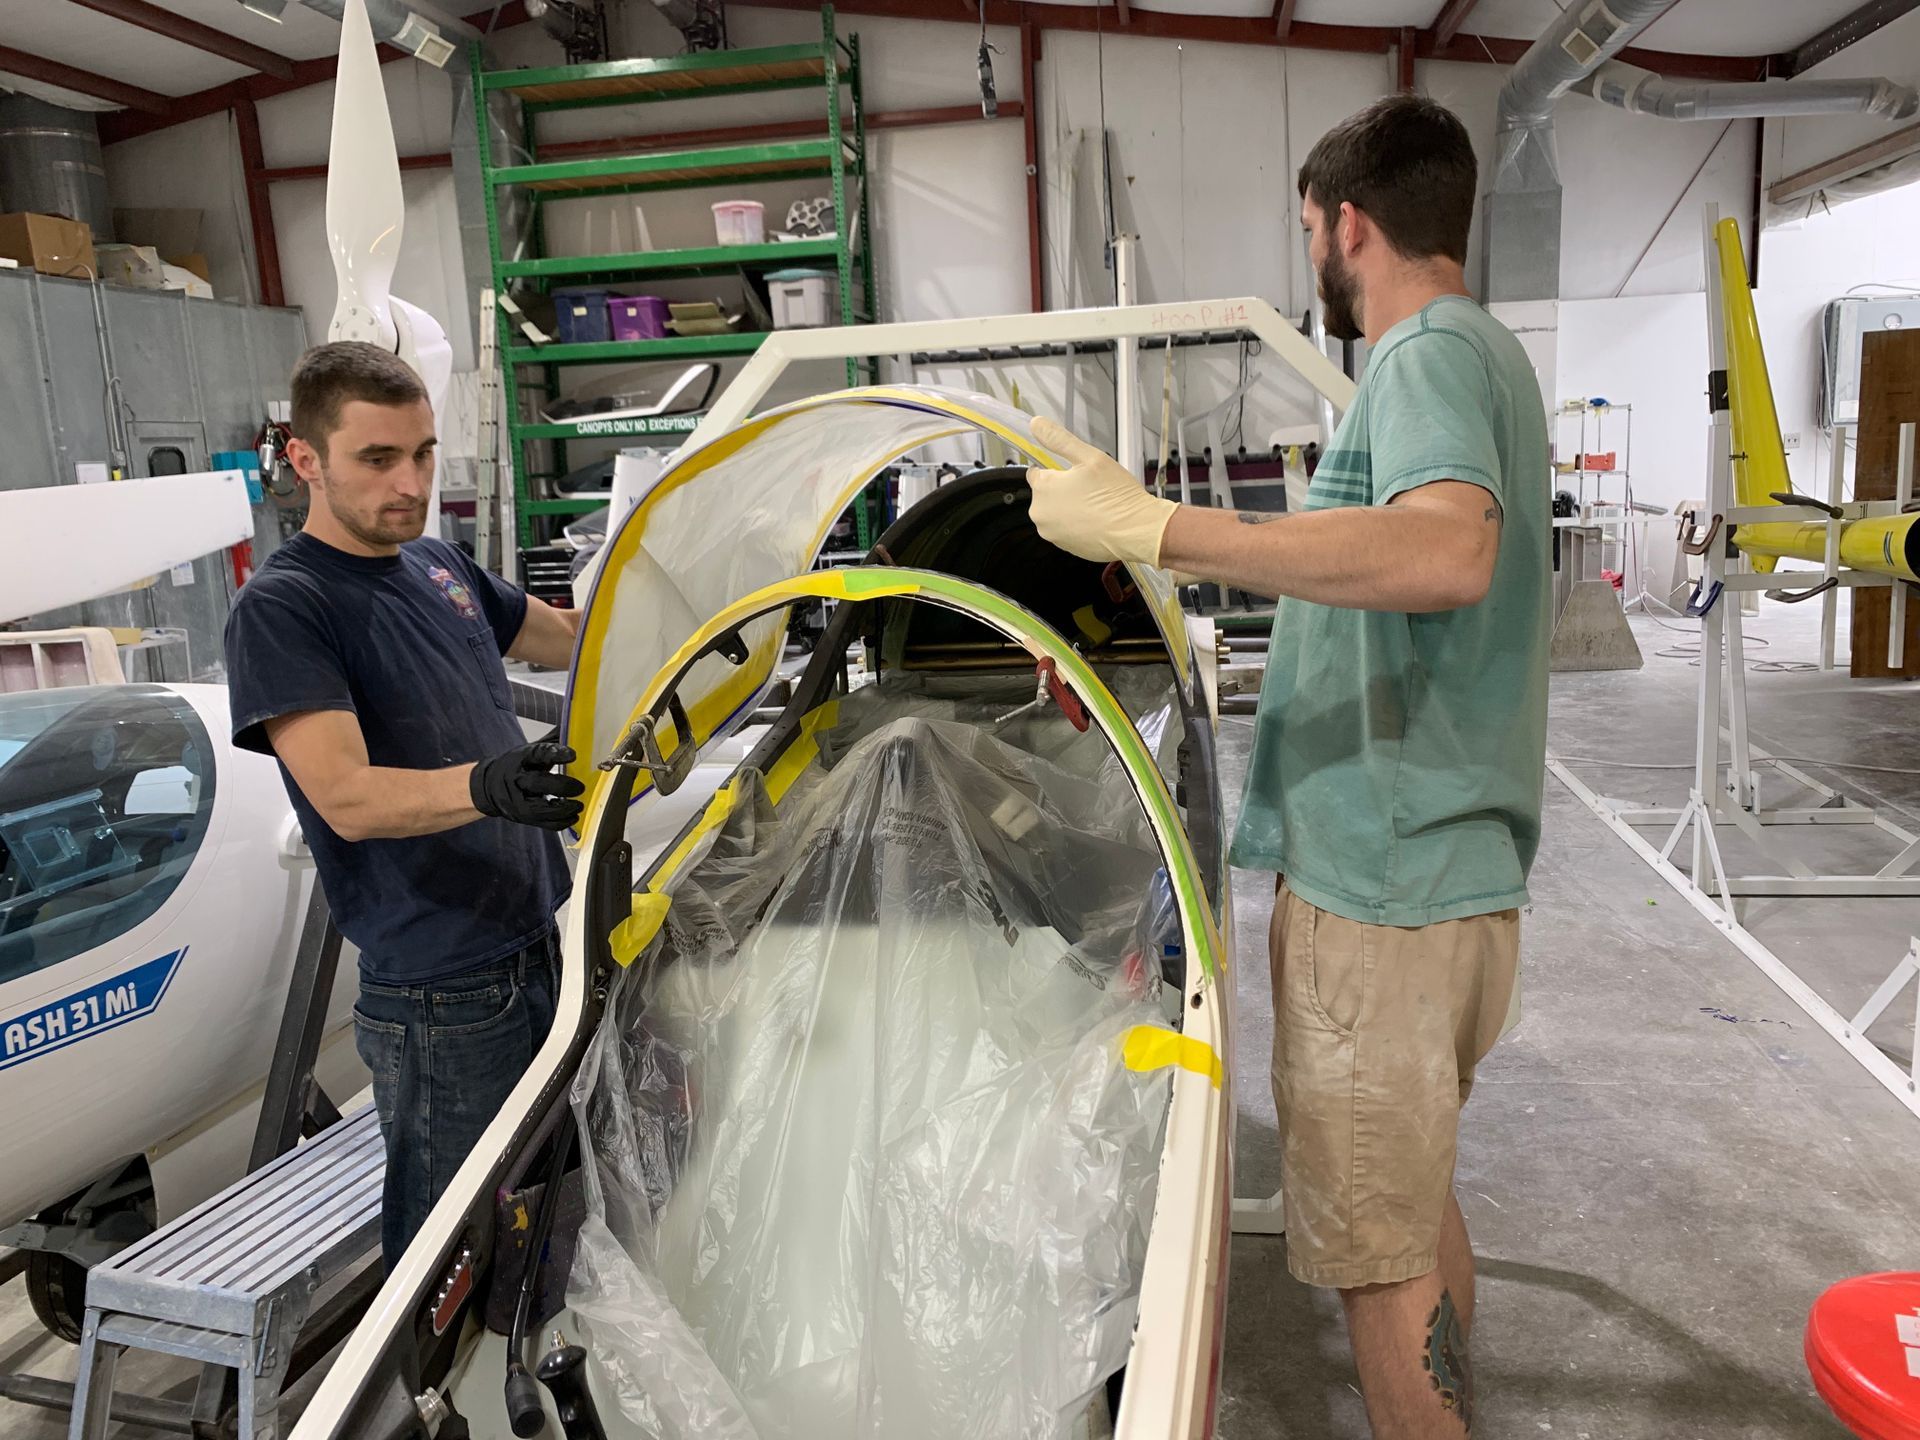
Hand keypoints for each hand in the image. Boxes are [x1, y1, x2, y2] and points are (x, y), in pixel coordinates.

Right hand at [469, 739, 584, 830]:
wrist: (489, 786)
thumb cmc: (514, 767)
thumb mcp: (528, 750)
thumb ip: (551, 742)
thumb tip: (573, 726)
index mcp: (520, 758)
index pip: (538, 754)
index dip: (556, 753)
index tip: (572, 755)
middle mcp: (516, 779)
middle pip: (538, 783)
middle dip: (562, 786)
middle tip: (580, 787)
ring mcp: (517, 800)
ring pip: (540, 808)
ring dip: (564, 809)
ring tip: (579, 805)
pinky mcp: (522, 817)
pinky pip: (543, 823)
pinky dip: (561, 822)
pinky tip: (573, 816)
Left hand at [1028, 417, 1178, 566]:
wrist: (1137, 530)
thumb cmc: (1115, 494)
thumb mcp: (1090, 457)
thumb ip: (1059, 440)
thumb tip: (1036, 424)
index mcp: (1043, 490)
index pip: (1035, 473)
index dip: (1056, 469)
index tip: (1074, 472)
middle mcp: (1041, 515)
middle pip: (1046, 494)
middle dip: (1063, 489)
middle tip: (1090, 487)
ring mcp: (1053, 534)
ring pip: (1057, 512)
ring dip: (1071, 506)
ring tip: (1096, 503)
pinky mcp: (1066, 548)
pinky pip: (1067, 529)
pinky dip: (1078, 523)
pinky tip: (1098, 519)